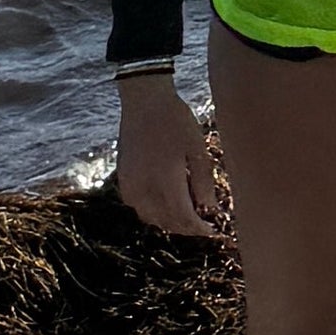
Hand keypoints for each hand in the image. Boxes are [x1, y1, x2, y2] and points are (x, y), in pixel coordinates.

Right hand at [113, 71, 226, 236]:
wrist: (144, 103)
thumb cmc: (175, 121)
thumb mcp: (197, 148)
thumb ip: (203, 181)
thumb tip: (211, 208)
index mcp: (165, 182)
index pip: (183, 218)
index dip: (199, 229)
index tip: (212, 231)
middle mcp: (144, 190)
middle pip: (167, 222)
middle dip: (186, 227)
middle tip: (204, 224)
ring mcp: (130, 187)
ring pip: (151, 218)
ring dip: (170, 221)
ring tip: (189, 214)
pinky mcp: (123, 181)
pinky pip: (139, 207)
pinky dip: (154, 211)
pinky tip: (168, 202)